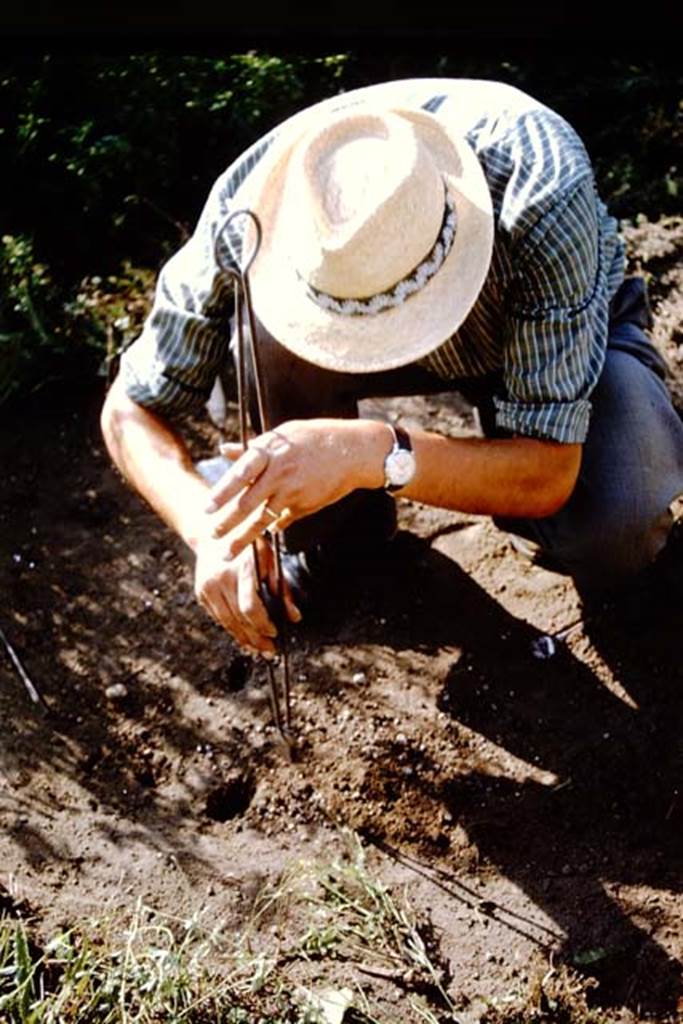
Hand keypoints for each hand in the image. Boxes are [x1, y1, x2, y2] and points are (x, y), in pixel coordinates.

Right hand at [194, 532, 300, 655]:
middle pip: (239, 619)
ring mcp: (208, 586)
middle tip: (269, 650)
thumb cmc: (249, 546)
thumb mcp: (271, 559)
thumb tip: (294, 617)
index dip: (263, 624)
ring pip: (227, 622)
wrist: (214, 533)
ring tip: (257, 649)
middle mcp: (221, 578)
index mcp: (242, 568)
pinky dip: (231, 628)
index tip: (274, 632)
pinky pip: (218, 617)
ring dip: (243, 639)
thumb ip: (283, 588)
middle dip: (255, 638)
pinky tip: (243, 636)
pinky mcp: (201, 592)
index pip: (250, 606)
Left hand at [203, 418, 388, 561]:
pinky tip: (263, 535)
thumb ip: (252, 447)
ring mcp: (293, 492)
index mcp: (270, 451)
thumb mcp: (282, 435)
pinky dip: (271, 527)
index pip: (240, 474)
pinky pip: (282, 520)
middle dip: (227, 522)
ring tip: (227, 553)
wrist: (354, 451)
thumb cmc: (315, 437)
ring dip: (243, 538)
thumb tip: (224, 449)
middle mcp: (280, 473)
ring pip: (263, 519)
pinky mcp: (304, 506)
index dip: (222, 493)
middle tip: (211, 535)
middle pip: (247, 503)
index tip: (206, 508)